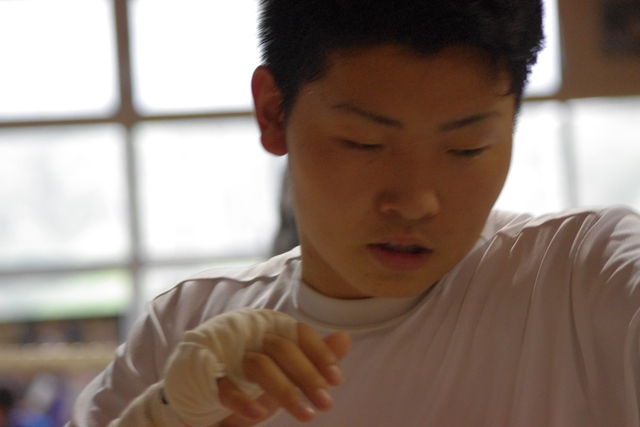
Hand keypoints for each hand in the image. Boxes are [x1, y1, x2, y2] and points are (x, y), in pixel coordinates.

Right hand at [217, 323, 350, 425]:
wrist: (202, 396)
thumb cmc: (250, 380)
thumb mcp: (286, 371)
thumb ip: (313, 355)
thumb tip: (345, 338)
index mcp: (268, 329)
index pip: (297, 333)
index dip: (319, 353)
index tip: (337, 380)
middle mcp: (248, 335)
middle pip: (281, 348)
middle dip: (308, 377)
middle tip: (326, 404)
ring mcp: (225, 353)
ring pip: (259, 365)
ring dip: (285, 392)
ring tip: (306, 416)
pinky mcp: (205, 374)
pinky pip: (224, 385)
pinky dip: (243, 399)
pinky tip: (259, 415)